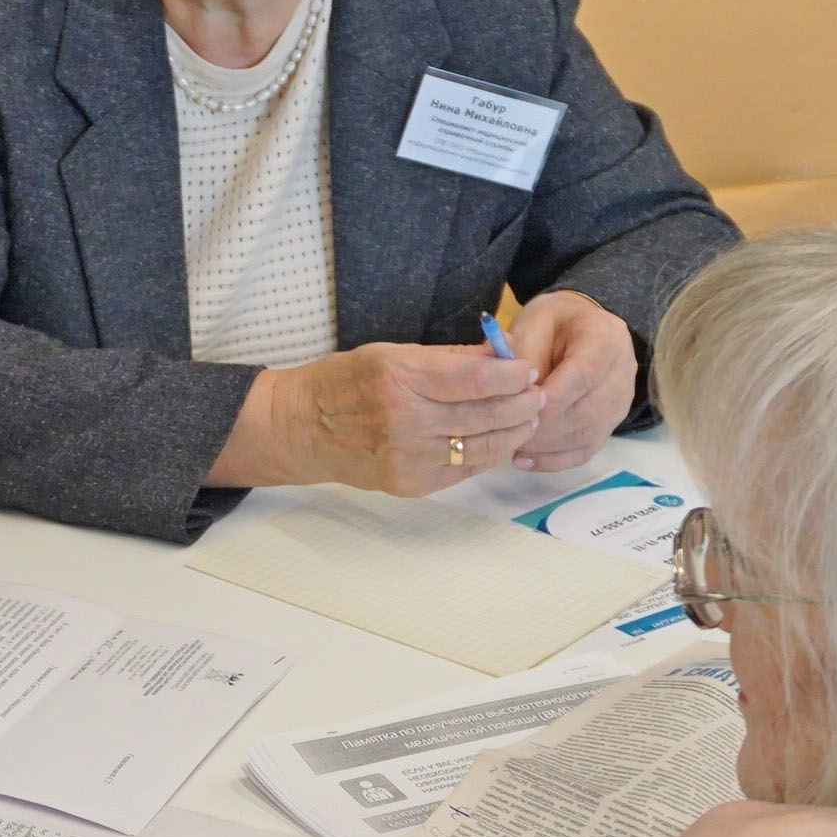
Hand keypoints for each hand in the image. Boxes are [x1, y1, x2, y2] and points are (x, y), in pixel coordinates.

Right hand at [207, 342, 543, 493]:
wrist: (298, 428)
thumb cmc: (341, 383)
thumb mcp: (390, 353)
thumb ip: (447, 358)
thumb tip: (498, 355)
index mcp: (398, 379)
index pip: (475, 379)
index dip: (512, 374)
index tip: (527, 368)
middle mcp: (404, 420)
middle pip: (485, 414)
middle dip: (521, 403)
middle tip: (538, 393)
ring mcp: (407, 457)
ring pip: (482, 446)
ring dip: (512, 431)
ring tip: (527, 418)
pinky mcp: (409, 483)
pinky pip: (464, 469)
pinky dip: (487, 453)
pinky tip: (498, 440)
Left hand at [504, 292, 636, 472]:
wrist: (579, 325)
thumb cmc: (553, 322)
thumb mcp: (533, 322)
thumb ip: (524, 354)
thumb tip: (515, 394)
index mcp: (606, 337)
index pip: (585, 374)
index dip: (554, 397)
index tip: (522, 409)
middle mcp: (623, 372)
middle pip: (588, 410)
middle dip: (546, 426)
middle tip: (509, 431)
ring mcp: (620, 401)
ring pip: (587, 434)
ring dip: (547, 445)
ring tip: (511, 444)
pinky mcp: (610, 423)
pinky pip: (586, 449)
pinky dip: (555, 460)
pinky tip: (524, 460)